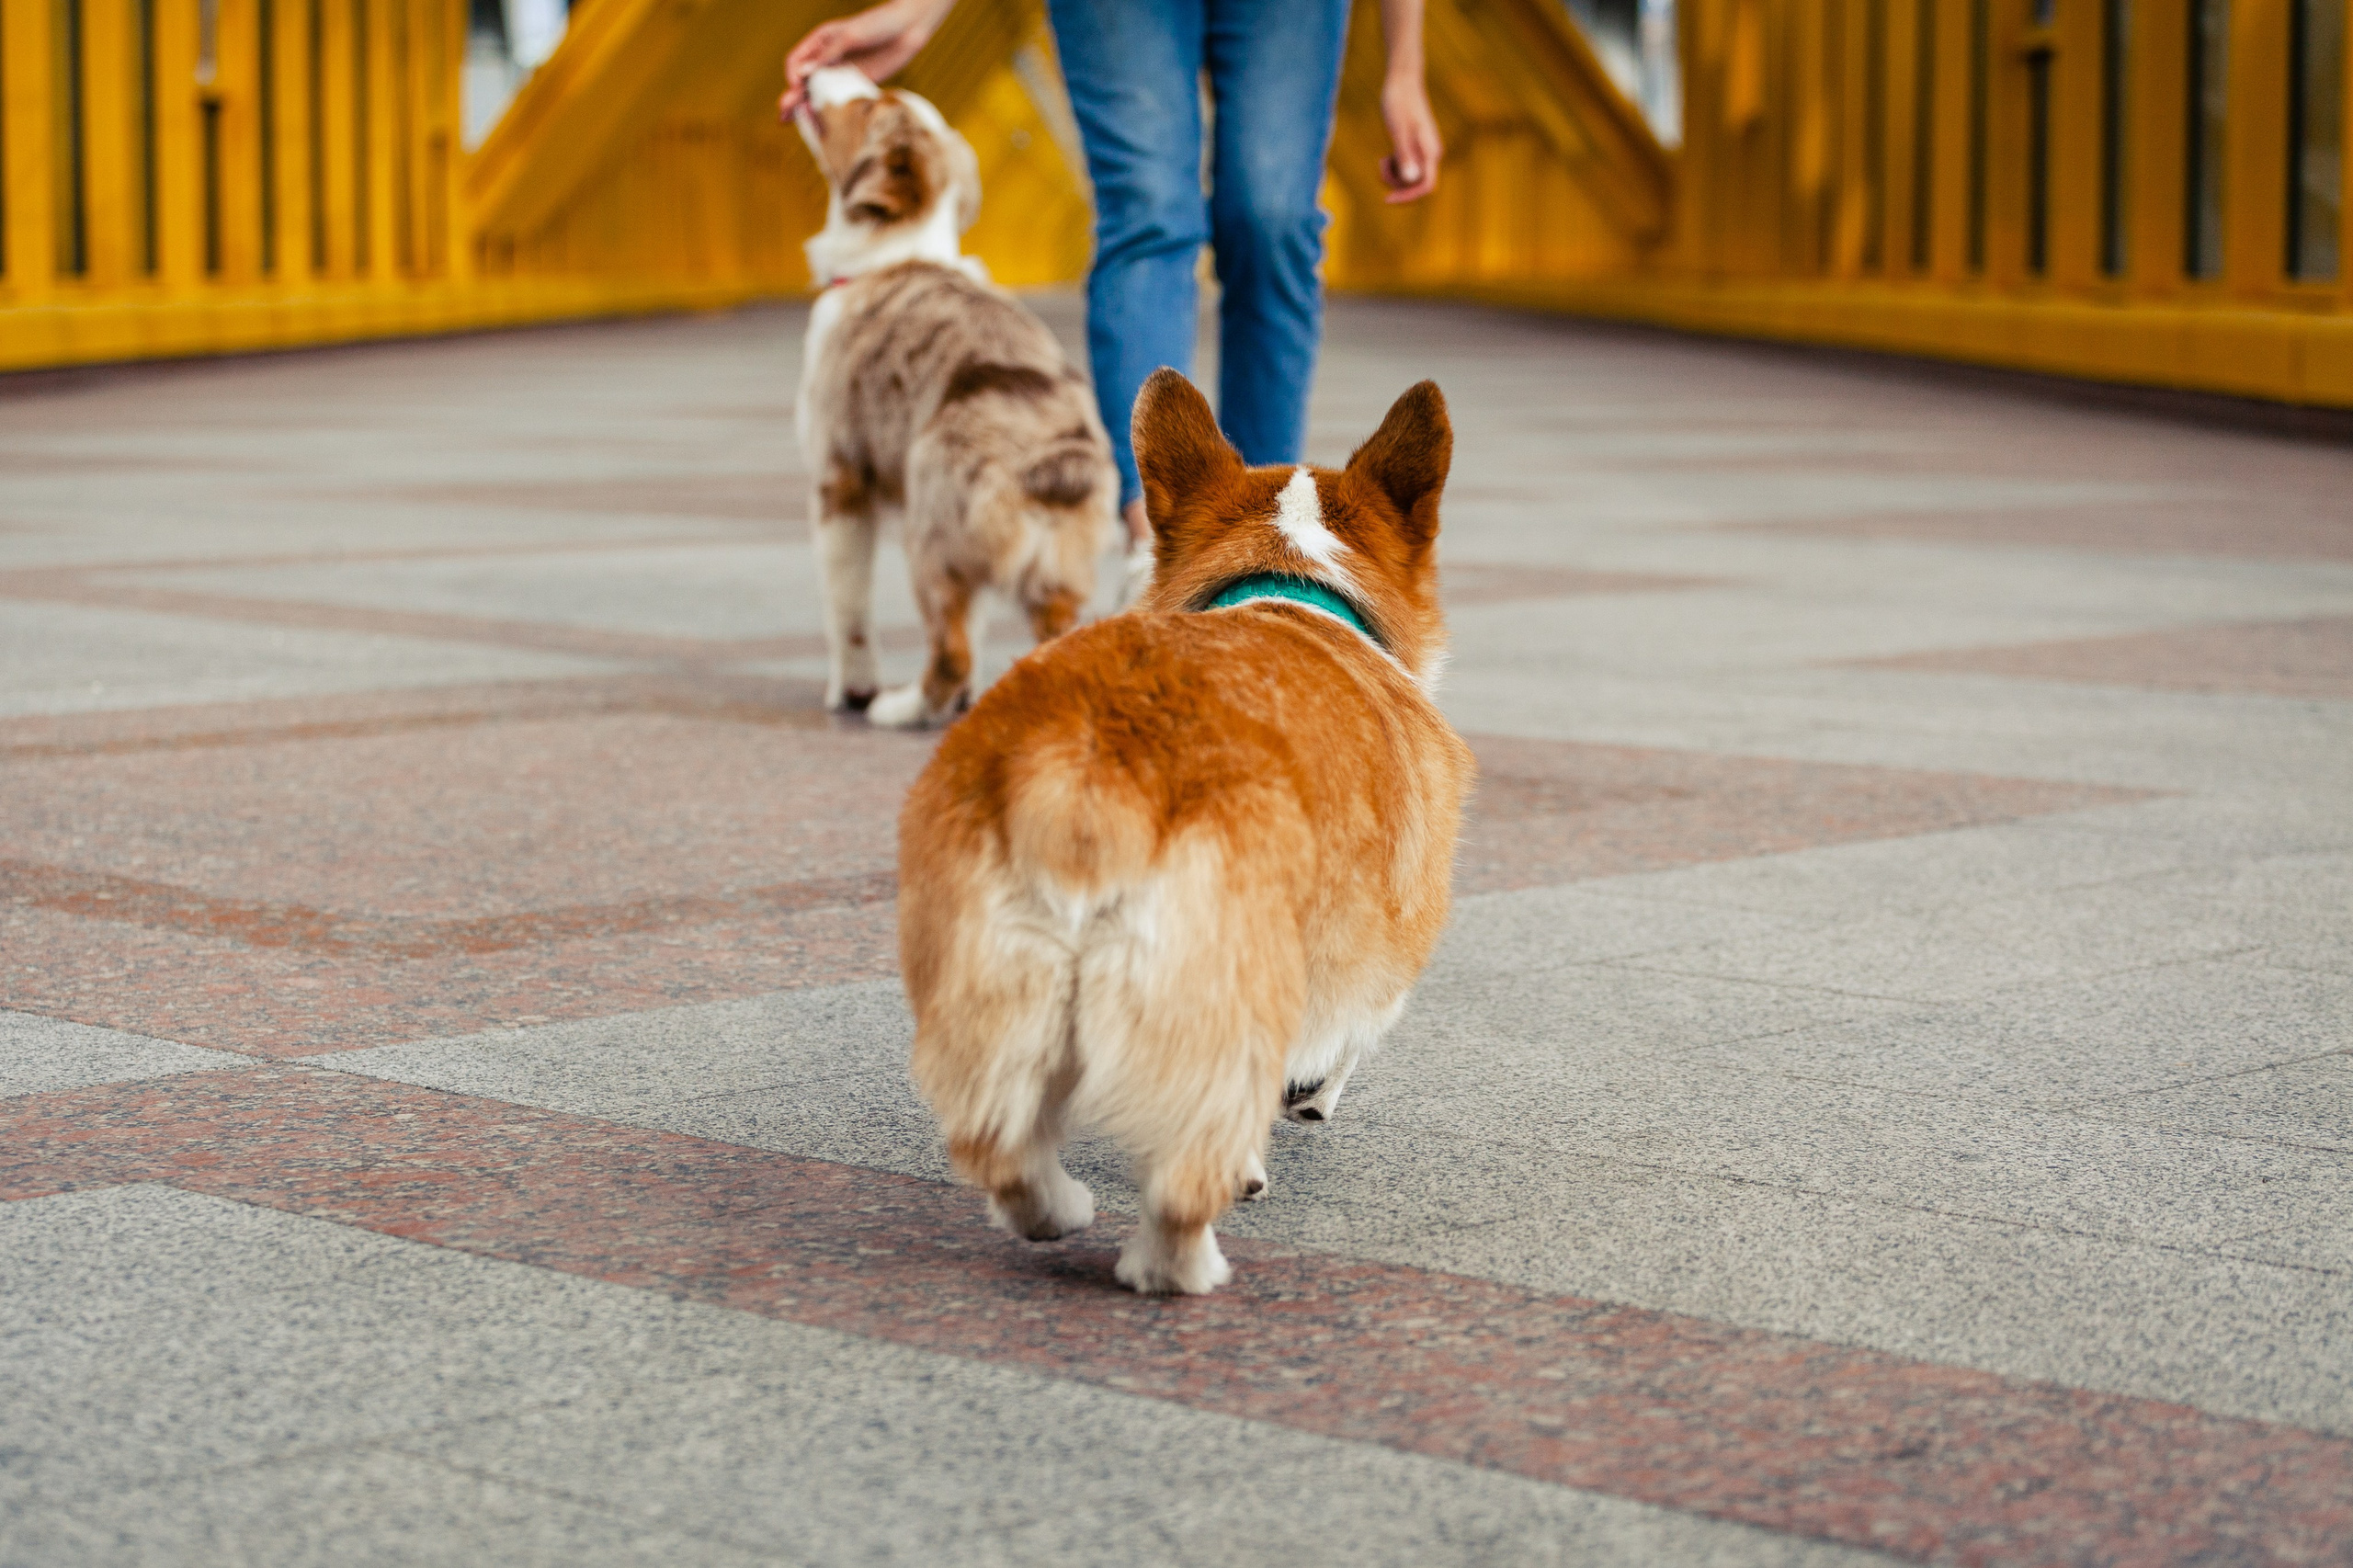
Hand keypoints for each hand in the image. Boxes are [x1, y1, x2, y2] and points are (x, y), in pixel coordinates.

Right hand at [778, 0, 955, 120]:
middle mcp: (828, 58)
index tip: (797, 87)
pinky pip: (840, 99)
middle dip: (792, 98)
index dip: (793, 75)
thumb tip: (801, 75)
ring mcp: (842, 72)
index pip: (796, 61)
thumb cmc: (878, 24)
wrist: (909, 28)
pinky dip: (831, 112)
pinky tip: (825, 124)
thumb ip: (827, 56)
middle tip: (783, 117)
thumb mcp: (850, 37)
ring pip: (819, 93)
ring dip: (809, 108)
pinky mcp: (858, 83)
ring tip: (798, 124)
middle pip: (803, 81)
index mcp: (820, 41)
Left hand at [1378, 73, 1441, 202]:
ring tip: (1382, 159)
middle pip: (1416, 184)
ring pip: (1409, 178)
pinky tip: (1385, 156)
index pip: (1426, 186)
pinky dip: (1393, 167)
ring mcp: (1423, 152)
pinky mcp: (1414, 148)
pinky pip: (1405, 168)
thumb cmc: (1399, 101)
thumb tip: (1411, 179)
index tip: (1387, 199)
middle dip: (1396, 183)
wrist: (1402, 80)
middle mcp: (1430, 154)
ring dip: (1393, 175)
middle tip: (1381, 164)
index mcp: (1430, 151)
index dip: (1407, 196)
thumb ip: (1405, 154)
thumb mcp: (1398, 129)